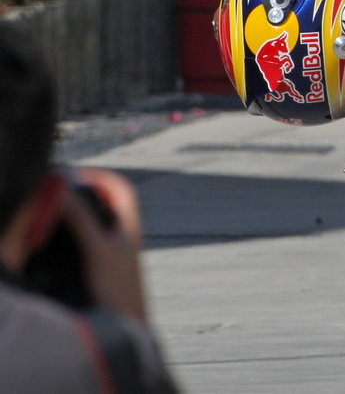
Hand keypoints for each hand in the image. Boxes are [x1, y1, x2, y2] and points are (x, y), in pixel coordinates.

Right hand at [59, 169, 148, 324]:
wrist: (126, 327)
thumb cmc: (118, 289)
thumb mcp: (97, 249)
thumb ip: (82, 220)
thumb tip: (63, 190)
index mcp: (130, 225)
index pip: (120, 188)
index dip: (100, 176)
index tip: (74, 175)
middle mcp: (125, 236)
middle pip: (108, 204)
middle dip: (85, 193)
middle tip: (58, 192)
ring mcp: (116, 253)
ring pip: (98, 224)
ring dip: (79, 215)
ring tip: (54, 213)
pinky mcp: (105, 270)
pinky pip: (90, 244)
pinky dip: (75, 237)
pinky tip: (58, 245)